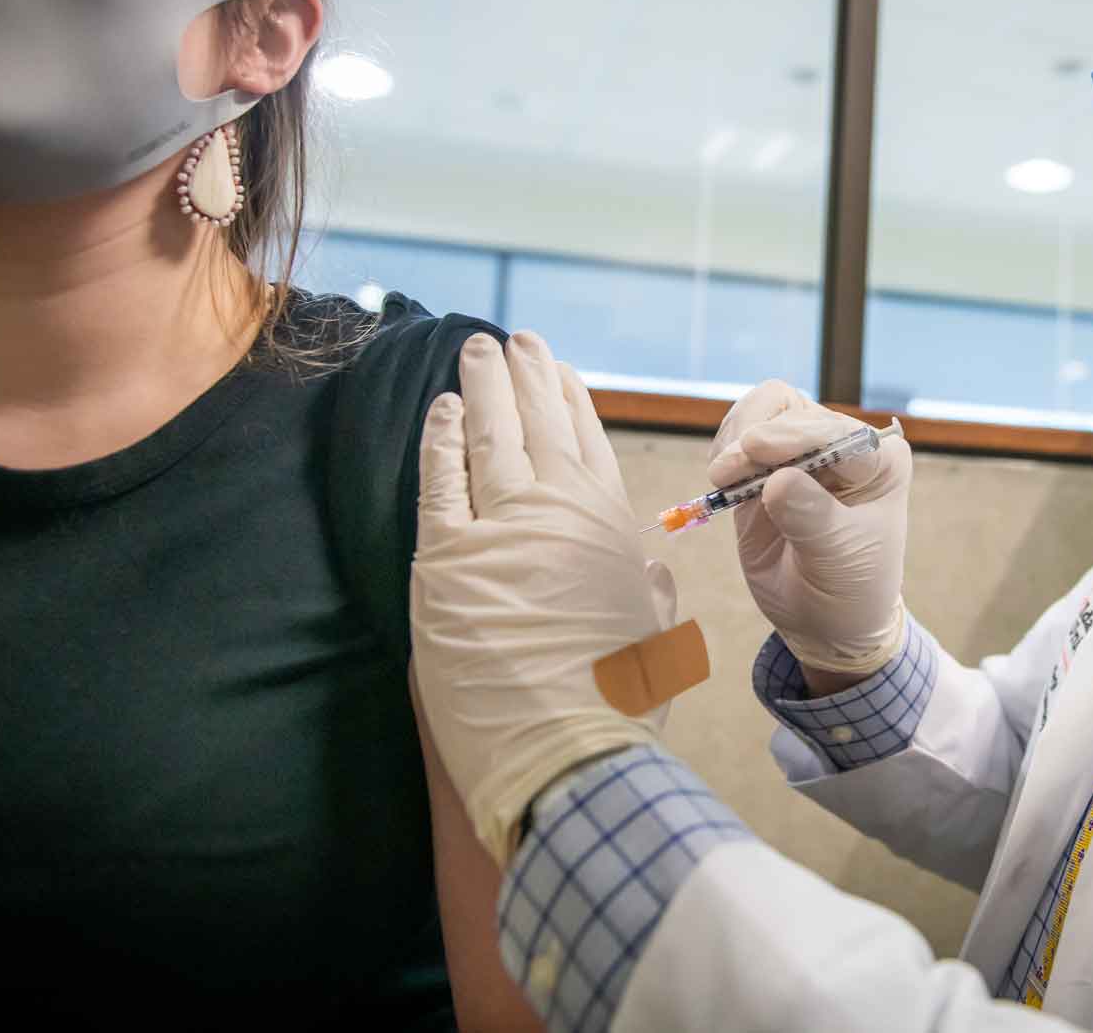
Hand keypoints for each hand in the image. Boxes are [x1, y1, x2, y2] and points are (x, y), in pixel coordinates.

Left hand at [411, 331, 678, 864]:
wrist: (572, 754)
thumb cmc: (621, 705)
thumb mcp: (655, 636)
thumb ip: (648, 590)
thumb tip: (648, 567)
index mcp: (612, 526)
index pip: (587, 440)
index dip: (568, 397)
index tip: (556, 366)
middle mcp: (560, 511)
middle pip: (536, 423)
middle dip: (523, 374)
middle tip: (511, 339)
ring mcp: (501, 529)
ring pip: (488, 436)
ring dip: (481, 387)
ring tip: (474, 351)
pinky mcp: (446, 560)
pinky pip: (437, 481)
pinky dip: (438, 440)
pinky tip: (437, 410)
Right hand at [705, 381, 910, 677]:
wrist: (825, 621)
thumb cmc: (850, 588)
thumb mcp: (840, 560)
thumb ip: (812, 518)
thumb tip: (777, 481)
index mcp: (878, 461)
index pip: (836, 430)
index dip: (796, 434)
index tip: (757, 448)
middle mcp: (841, 446)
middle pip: (791, 412)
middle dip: (757, 437)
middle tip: (727, 472)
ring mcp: (800, 452)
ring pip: (761, 412)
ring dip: (735, 439)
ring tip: (723, 477)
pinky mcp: (765, 467)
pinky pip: (737, 438)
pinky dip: (724, 450)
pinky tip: (723, 478)